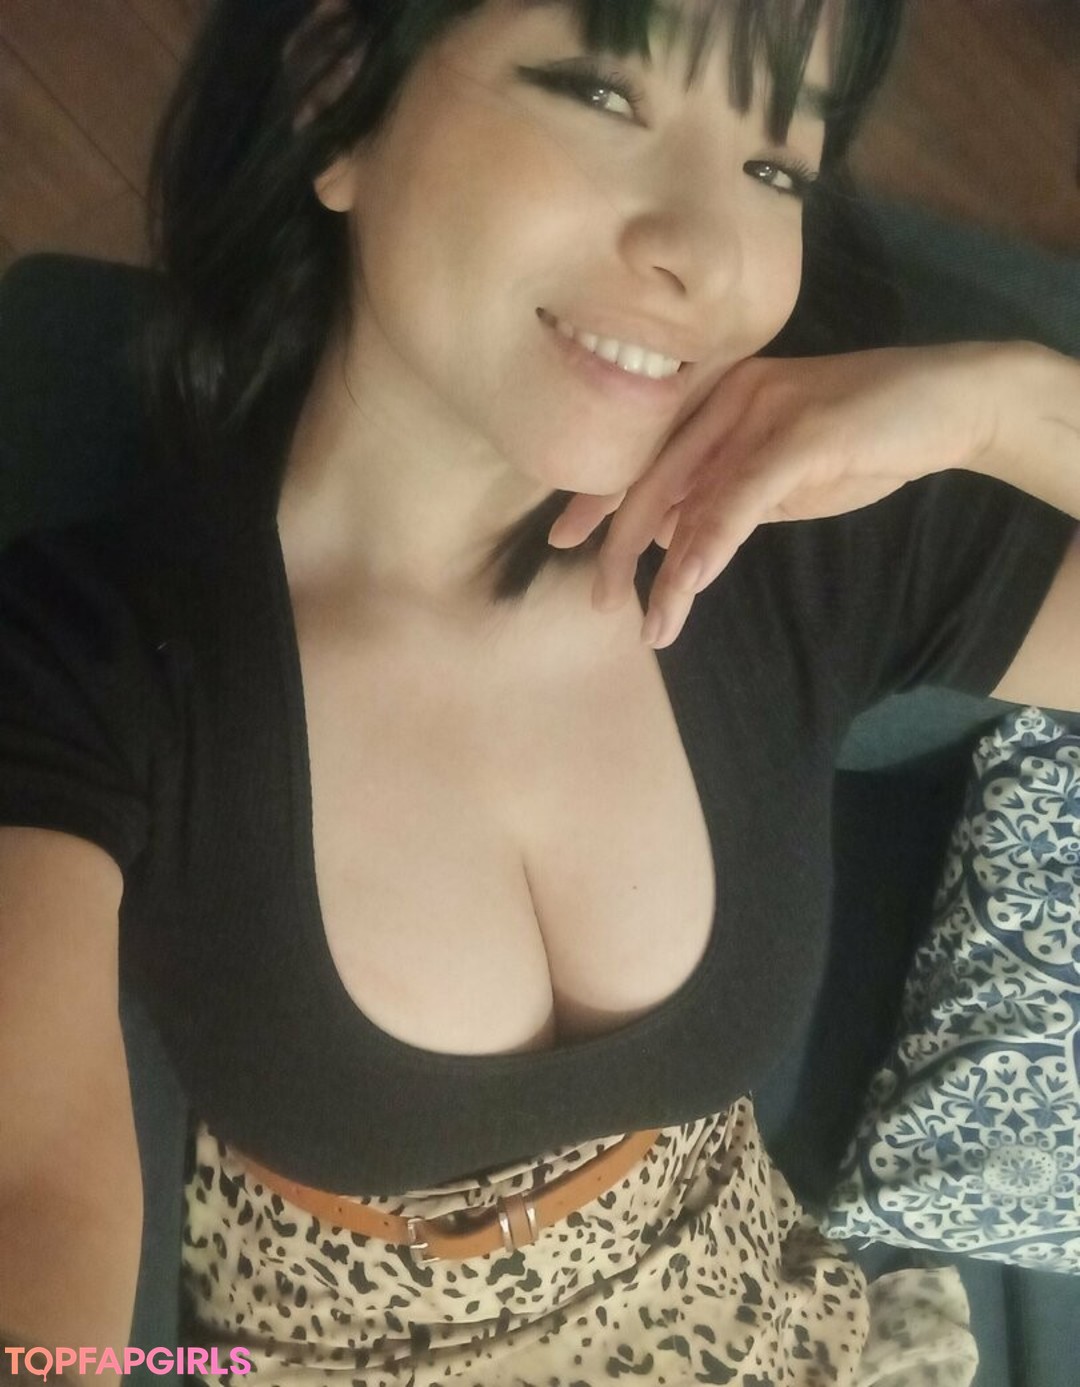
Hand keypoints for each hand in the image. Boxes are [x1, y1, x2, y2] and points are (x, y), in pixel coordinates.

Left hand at [548, 343, 999, 647]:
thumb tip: (669, 534)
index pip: (642, 452)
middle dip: (620, 544)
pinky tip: (690, 582)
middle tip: (602, 600)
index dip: (599, 497)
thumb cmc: (865, 441)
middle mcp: (727, 394)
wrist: (952, 405)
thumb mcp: (778, 478)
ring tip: (653, 623)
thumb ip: (724, 495)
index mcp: (715, 399)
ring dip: (670, 570)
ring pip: (693, 494)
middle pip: (652, 474)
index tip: (564, 540)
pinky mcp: (802, 431)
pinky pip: (742, 493)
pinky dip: (713, 541)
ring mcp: (762, 407)